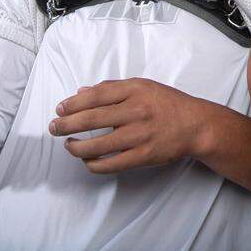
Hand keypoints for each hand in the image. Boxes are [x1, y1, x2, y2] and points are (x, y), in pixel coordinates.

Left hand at [50, 78, 215, 172]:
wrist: (196, 125)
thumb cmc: (168, 104)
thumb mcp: (144, 86)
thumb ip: (113, 88)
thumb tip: (81, 93)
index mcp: (135, 90)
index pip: (95, 96)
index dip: (72, 104)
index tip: (60, 109)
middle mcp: (136, 111)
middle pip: (91, 119)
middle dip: (66, 124)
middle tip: (54, 127)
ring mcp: (139, 135)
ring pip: (97, 146)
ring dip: (76, 147)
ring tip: (68, 145)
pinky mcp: (143, 156)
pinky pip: (110, 165)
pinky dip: (93, 164)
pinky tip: (87, 160)